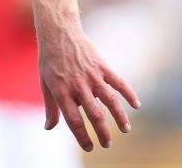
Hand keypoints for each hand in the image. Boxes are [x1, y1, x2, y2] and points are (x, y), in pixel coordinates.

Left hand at [38, 16, 140, 150]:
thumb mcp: (44, 83)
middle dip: (103, 133)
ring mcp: (91, 75)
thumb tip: (49, 128)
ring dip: (120, 117)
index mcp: (61, 91)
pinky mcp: (102, 66)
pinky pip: (119, 82)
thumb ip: (50, 107)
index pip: (74, 121)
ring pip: (110, 101)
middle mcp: (78, 85)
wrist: (58, 33)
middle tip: (107, 144)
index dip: (82, 137)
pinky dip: (129, 94)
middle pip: (94, 115)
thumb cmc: (49, 61)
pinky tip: (136, 105)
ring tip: (125, 129)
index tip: (89, 148)